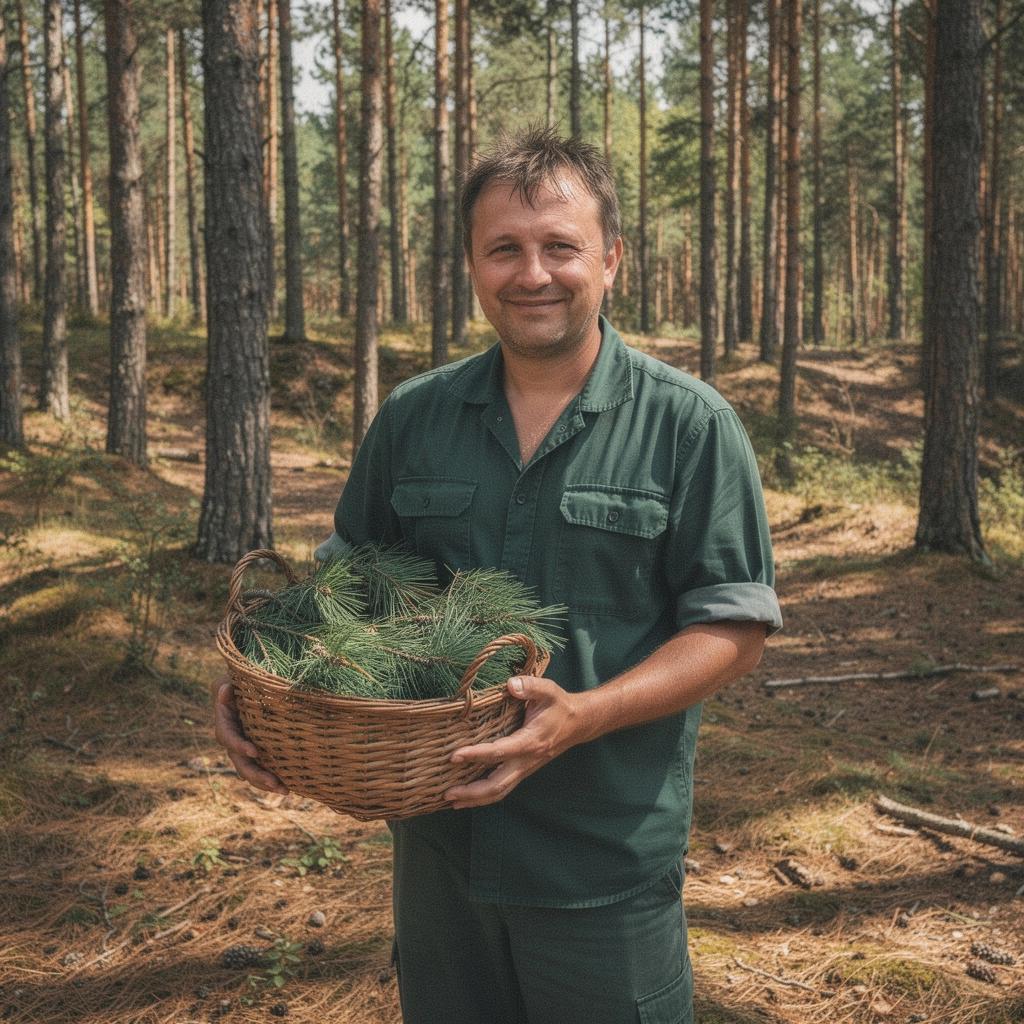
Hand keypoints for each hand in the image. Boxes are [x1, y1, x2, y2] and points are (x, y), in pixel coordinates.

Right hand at [211, 676, 288, 794]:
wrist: (243, 691)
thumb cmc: (238, 683)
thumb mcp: (230, 680)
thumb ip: (225, 686)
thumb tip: (225, 690)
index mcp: (225, 725)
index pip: (229, 738)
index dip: (239, 746)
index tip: (254, 751)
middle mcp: (233, 742)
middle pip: (241, 763)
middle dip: (257, 775)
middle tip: (275, 783)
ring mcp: (245, 751)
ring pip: (251, 772)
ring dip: (266, 783)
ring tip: (285, 791)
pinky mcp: (257, 753)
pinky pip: (262, 768)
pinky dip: (272, 779)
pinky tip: (289, 787)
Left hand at [444, 675, 590, 809]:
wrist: (578, 723)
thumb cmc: (559, 705)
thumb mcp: (548, 690)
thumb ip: (530, 686)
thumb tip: (511, 684)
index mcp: (530, 741)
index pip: (499, 752)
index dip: (476, 755)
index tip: (455, 755)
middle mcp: (527, 760)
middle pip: (497, 784)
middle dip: (472, 792)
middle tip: (447, 793)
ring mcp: (525, 769)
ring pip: (499, 791)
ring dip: (475, 799)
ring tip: (451, 800)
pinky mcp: (523, 770)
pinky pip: (502, 788)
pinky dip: (484, 796)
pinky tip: (468, 797)